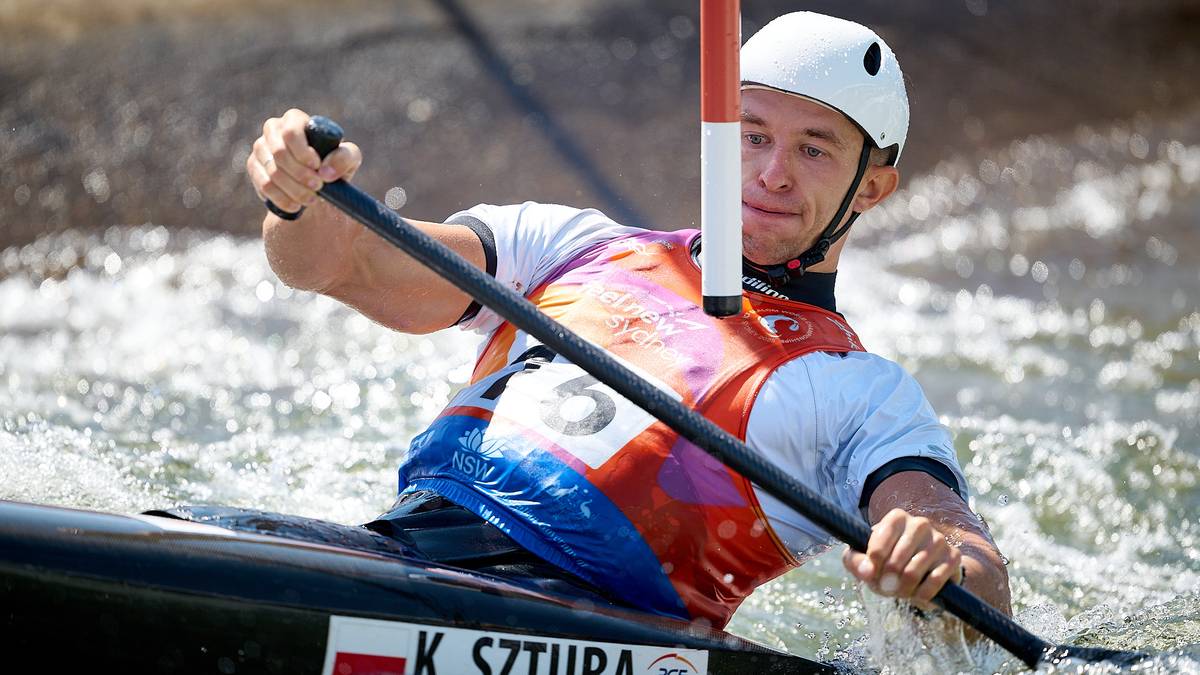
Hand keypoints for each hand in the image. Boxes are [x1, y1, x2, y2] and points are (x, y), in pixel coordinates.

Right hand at [247, 108, 362, 213]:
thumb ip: (345, 158)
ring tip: (311, 199)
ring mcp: (260, 148)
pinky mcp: (254, 167)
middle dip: (301, 175)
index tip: (317, 168)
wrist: (316, 187)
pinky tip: (296, 205)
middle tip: (318, 188)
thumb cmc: (333, 165)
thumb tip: (325, 171)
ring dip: (294, 190)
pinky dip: (282, 199)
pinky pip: (264, 186)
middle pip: (280, 154)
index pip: (291, 133)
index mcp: (295, 120)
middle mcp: (273, 129)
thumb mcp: (348, 160)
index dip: (303, 153)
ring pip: (272, 172)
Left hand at [842, 507, 963, 609]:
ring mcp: (939, 539)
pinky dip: (923, 594)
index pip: (878, 544)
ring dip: (904, 589)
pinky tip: (918, 593)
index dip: (872, 566)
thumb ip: (855, 561)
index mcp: (896, 518)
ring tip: (901, 590)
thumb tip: (867, 571)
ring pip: (913, 572)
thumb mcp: (864, 560)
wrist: (921, 573)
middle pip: (895, 561)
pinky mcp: (953, 556)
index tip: (871, 575)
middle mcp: (919, 524)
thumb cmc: (887, 562)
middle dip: (888, 581)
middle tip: (887, 587)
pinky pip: (934, 581)